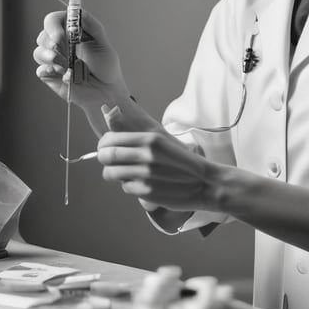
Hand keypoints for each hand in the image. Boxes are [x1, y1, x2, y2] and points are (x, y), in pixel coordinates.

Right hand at [33, 0, 129, 113]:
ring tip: (65, 65)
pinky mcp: (50, 74)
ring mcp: (54, 57)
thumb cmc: (106, 66)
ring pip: (40, 48)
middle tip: (61, 42)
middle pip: (46, 28)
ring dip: (50, 54)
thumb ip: (89, 23)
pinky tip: (62, 74)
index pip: (63, 10)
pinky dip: (49, 69)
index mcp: (75, 30)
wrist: (106, 92)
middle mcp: (62, 40)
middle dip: (52, 33)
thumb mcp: (102, 41)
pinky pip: (40, 67)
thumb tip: (74, 10)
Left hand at [97, 105, 217, 212]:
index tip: (106, 147)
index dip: (103, 144)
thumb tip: (108, 115)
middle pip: (106, 155)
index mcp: (151, 139)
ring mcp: (145, 175)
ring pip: (110, 173)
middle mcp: (146, 155)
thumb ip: (136, 135)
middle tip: (108, 160)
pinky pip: (125, 187)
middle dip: (103, 158)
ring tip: (124, 172)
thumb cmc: (183, 161)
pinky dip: (129, 185)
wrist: (206, 183)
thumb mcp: (163, 141)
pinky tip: (141, 182)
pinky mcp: (146, 192)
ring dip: (113, 173)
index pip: (110, 139)